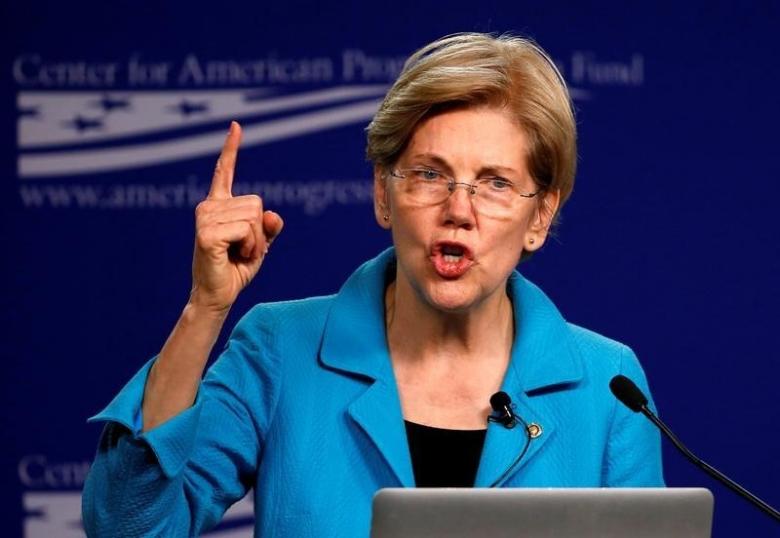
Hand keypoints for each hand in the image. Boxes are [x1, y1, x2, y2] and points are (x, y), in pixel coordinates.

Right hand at [189, 121, 283, 313]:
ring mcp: (204, 218)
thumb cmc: (235, 268)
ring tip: (237, 253)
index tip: (236, 126)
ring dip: (255, 242)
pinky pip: (247, 231)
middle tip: (244, 249)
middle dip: (260, 231)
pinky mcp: (206, 233)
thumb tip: (273, 216)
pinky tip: (234, 256)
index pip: (225, 171)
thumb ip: (268, 228)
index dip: (231, 149)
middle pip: (256, 203)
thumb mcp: (260, 244)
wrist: (217, 294)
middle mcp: (208, 207)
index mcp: (218, 205)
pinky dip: (251, 247)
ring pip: (253, 218)